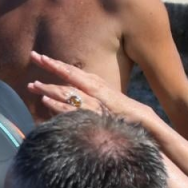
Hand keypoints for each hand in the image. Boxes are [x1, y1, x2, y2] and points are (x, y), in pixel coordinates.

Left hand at [27, 51, 153, 122]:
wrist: (156, 133)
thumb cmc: (133, 124)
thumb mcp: (111, 109)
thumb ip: (94, 104)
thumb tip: (76, 103)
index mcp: (103, 88)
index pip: (78, 73)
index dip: (60, 65)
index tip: (43, 57)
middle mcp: (101, 91)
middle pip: (74, 74)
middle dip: (53, 65)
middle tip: (33, 55)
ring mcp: (101, 103)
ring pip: (71, 91)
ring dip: (50, 87)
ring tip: (32, 84)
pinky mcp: (100, 116)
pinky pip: (76, 109)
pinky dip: (59, 105)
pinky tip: (45, 102)